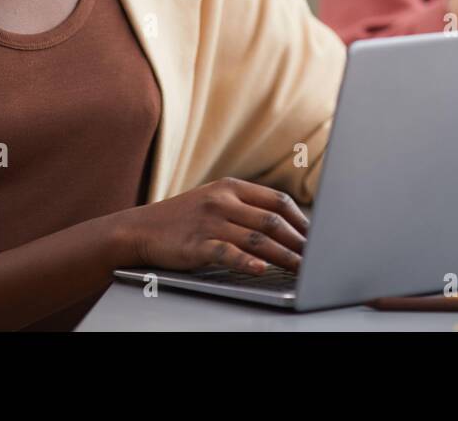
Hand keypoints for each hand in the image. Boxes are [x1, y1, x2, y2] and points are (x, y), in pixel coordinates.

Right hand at [114, 177, 308, 273]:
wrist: (140, 229)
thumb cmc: (183, 218)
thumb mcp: (215, 201)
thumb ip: (246, 208)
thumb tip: (285, 225)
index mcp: (231, 187)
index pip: (277, 201)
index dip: (301, 220)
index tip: (317, 237)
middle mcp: (222, 201)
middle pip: (272, 221)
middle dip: (298, 242)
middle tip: (316, 257)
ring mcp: (209, 222)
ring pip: (256, 239)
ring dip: (283, 256)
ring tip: (301, 269)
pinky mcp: (196, 244)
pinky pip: (228, 253)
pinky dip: (248, 262)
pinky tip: (262, 269)